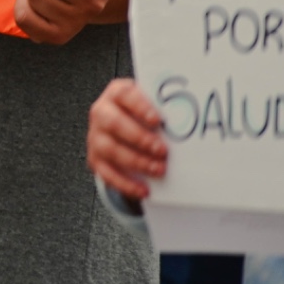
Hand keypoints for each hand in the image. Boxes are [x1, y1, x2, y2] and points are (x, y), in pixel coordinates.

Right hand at [87, 78, 166, 202]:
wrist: (122, 129)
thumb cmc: (141, 116)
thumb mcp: (149, 107)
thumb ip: (162, 111)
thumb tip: (188, 126)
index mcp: (116, 94)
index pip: (124, 95)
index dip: (140, 107)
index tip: (157, 120)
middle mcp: (102, 112)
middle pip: (114, 123)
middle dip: (140, 138)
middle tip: (162, 150)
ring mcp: (96, 137)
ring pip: (111, 149)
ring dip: (137, 161)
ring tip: (159, 169)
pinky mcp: (95, 159)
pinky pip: (107, 174)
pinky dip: (126, 184)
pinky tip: (144, 190)